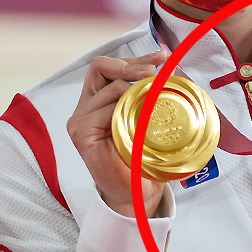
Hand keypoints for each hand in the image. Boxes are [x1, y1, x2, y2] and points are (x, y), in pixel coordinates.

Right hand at [66, 51, 168, 217]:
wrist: (136, 193)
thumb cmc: (142, 159)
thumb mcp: (148, 120)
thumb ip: (151, 96)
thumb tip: (171, 70)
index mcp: (98, 100)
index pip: (108, 67)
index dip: (133, 58)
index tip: (160, 58)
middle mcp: (85, 107)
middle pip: (101, 67)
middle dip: (132, 65)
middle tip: (155, 73)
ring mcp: (80, 120)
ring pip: (108, 89)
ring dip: (135, 93)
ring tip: (154, 104)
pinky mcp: (81, 134)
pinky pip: (104, 112)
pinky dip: (124, 112)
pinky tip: (139, 122)